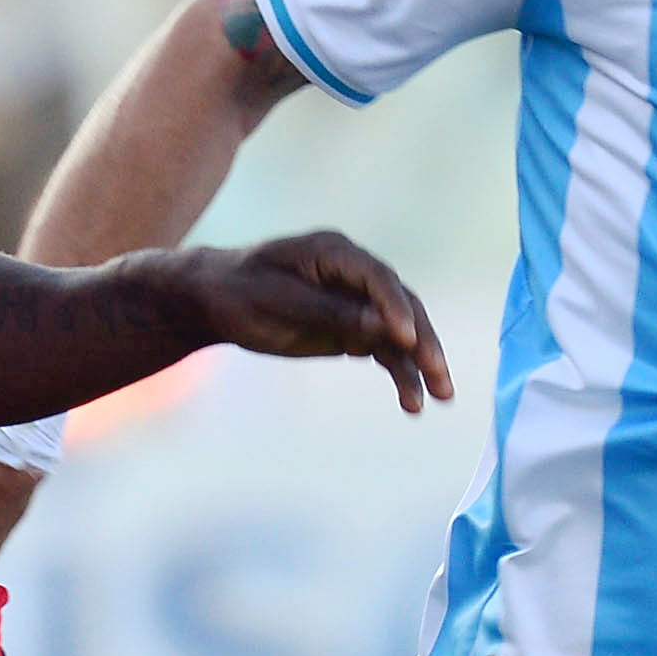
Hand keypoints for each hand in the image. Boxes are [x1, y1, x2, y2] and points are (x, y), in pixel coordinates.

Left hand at [165, 231, 455, 411]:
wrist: (216, 300)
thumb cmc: (241, 293)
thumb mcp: (280, 303)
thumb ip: (330, 314)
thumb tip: (381, 327)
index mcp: (335, 253)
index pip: (377, 279)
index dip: (395, 308)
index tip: (405, 340)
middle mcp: (356, 273)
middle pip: (402, 306)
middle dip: (423, 342)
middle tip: (440, 375)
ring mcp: (358, 300)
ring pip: (400, 333)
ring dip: (420, 364)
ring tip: (437, 399)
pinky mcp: (354, 326)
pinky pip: (384, 350)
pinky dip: (400, 373)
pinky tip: (412, 402)